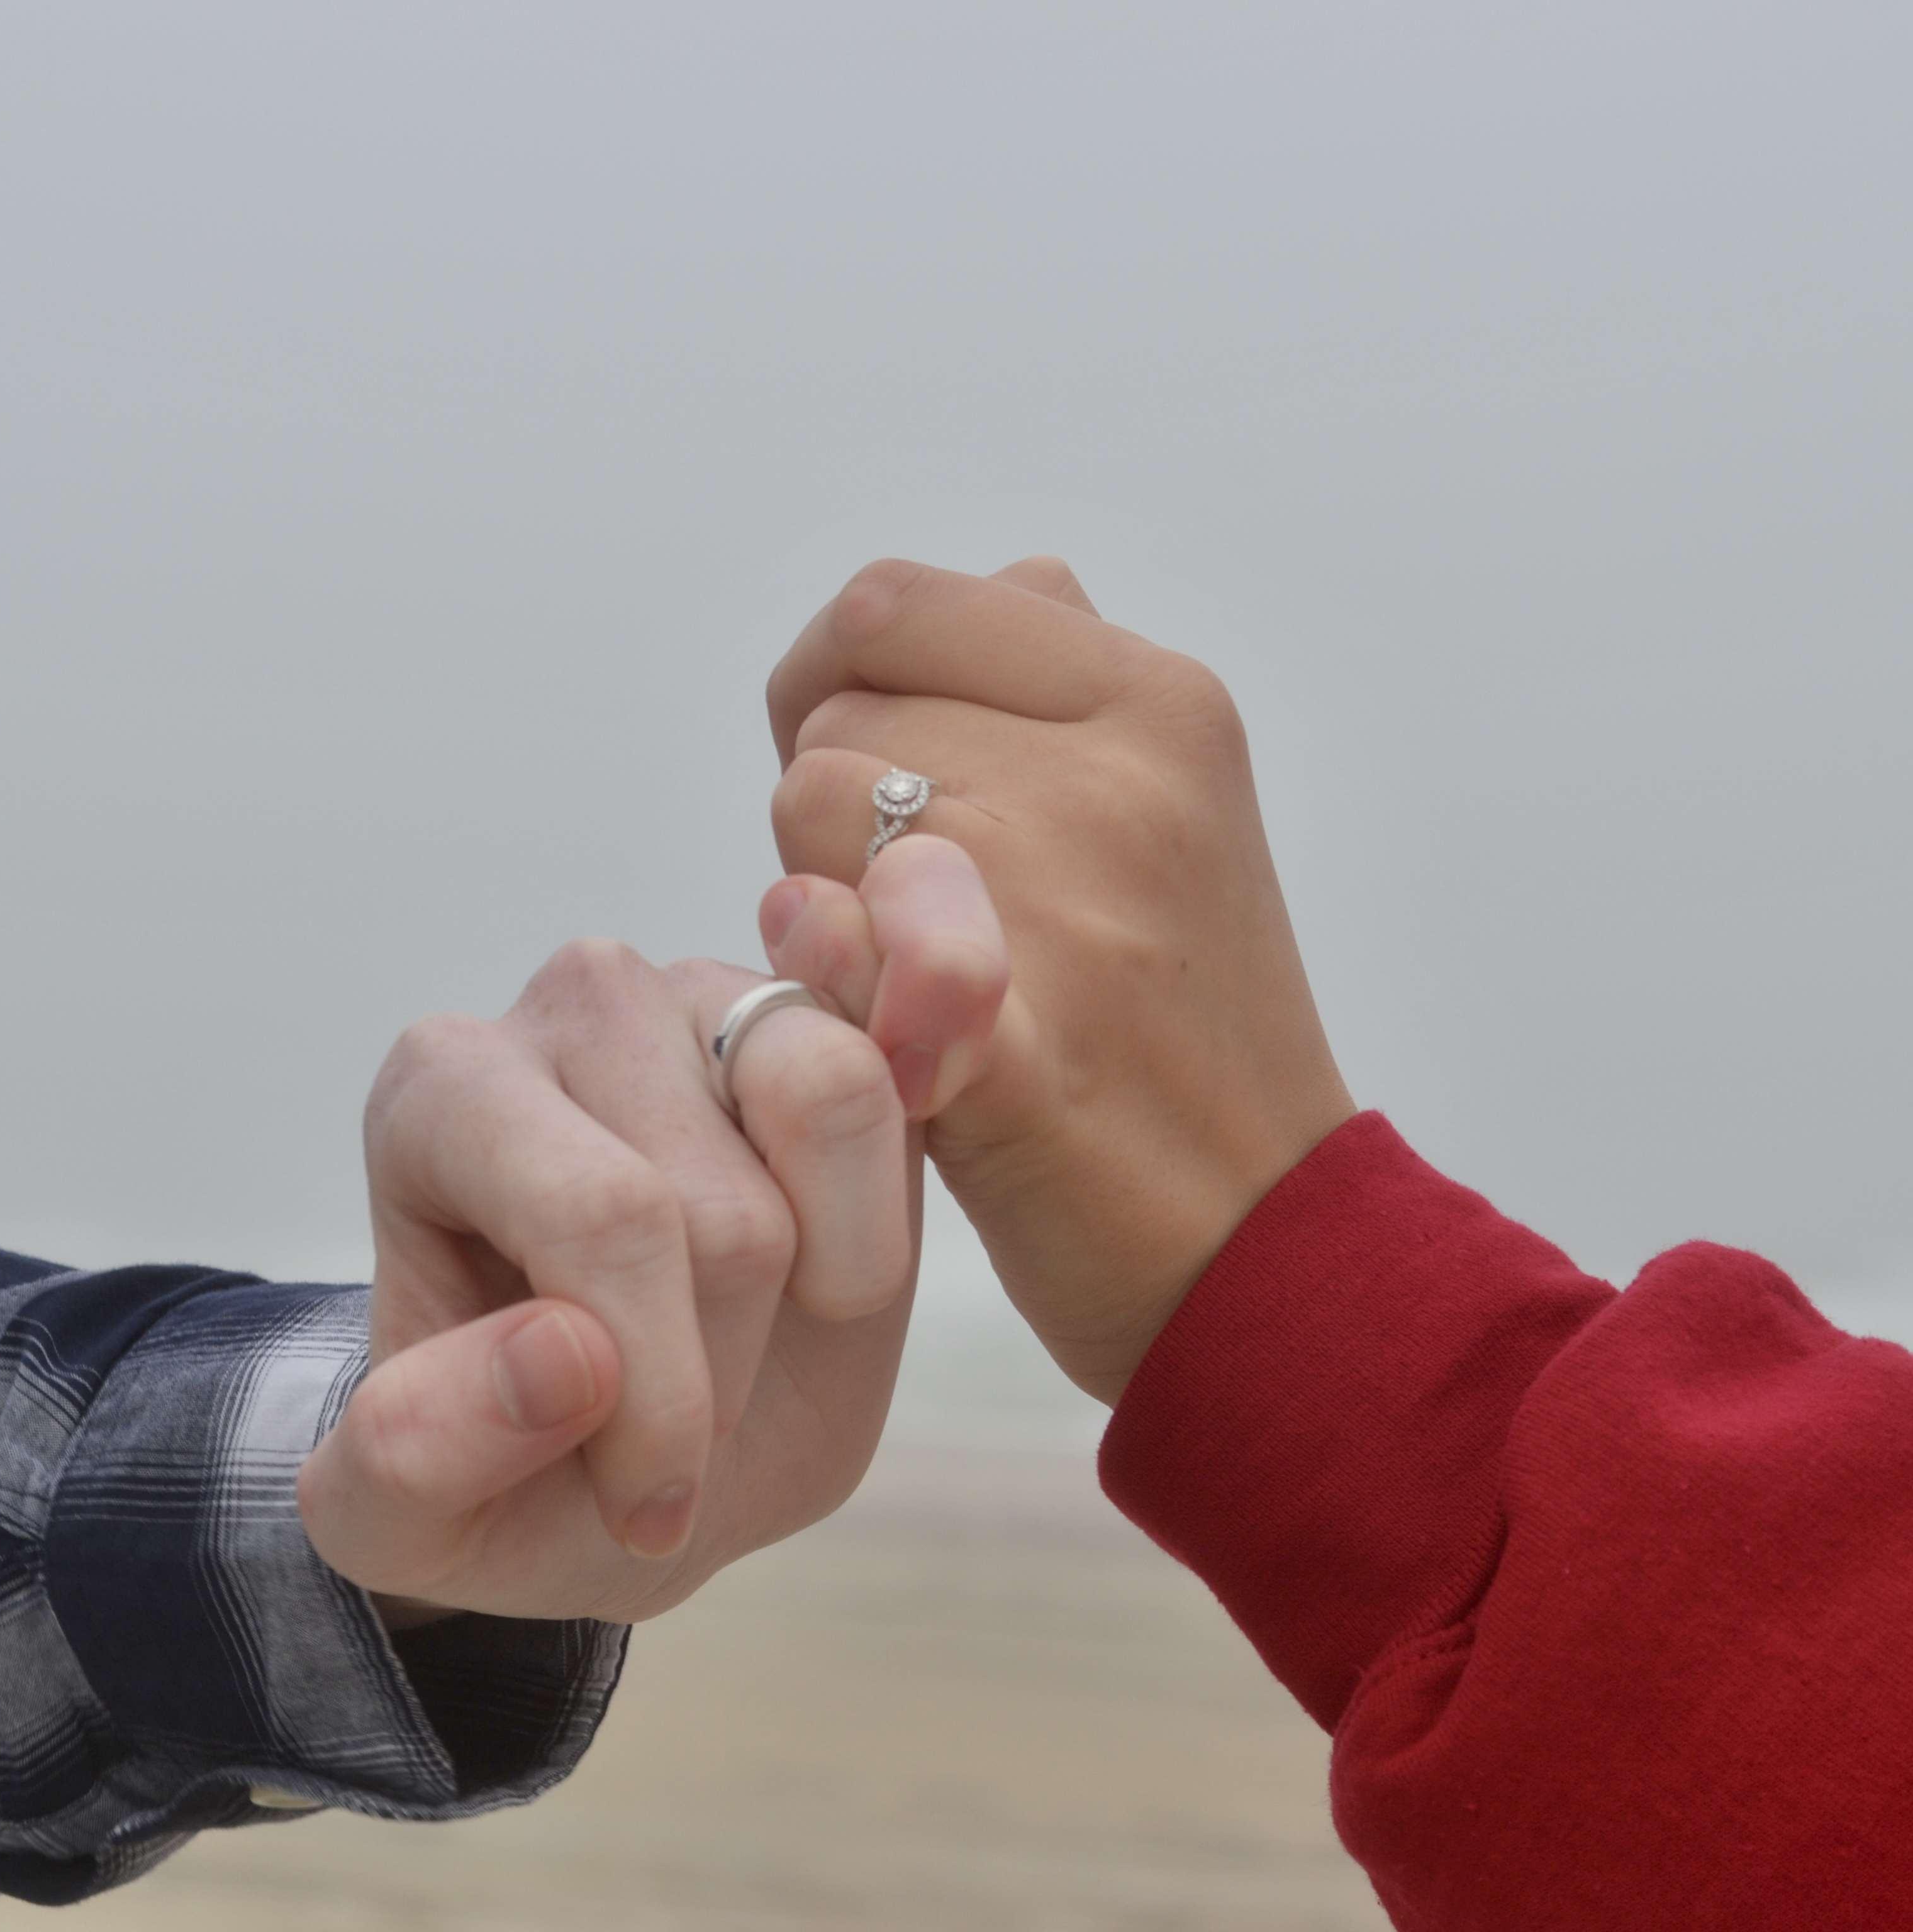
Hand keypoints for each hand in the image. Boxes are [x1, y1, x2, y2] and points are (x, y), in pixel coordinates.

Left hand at [296, 835, 1007, 1625]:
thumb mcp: (416, 1525)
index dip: (656, 1395)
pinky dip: (901, 1178)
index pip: (601, 1215)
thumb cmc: (516, 1459)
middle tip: (689, 1433)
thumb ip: (417, 1458)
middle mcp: (577, 1004)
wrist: (644, 1435)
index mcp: (442, 1093)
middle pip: (725, 1205)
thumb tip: (560, 1359)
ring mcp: (719, 990)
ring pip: (831, 1095)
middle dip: (725, 1369)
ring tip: (767, 1327)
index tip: (649, 1511)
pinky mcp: (835, 1012)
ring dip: (835, 1274)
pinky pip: (909, 1063)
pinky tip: (843, 1265)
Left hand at [765, 557, 1355, 1405]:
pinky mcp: (1012, 1042)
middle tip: (901, 904)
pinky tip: (876, 1020)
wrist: (1262, 1242)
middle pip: (835, 711)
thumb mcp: (1181, 811)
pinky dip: (820, 973)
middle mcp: (1120, 775)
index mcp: (1161, 701)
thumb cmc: (1185, 1030)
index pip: (896, 605)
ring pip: (806, 810)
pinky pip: (830, 938)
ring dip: (821, 888)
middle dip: (831, 802)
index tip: (854, 768)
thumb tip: (1011, 576)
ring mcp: (1071, 904)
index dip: (832, 680)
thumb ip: (1077, 687)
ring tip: (909, 969)